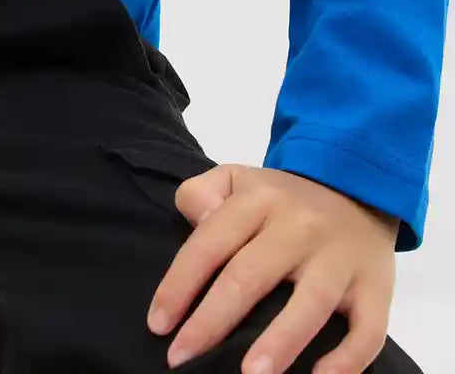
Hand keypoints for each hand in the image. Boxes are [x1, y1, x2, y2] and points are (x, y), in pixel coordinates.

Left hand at [147, 163, 398, 373]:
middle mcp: (299, 226)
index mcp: (259, 200)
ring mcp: (340, 258)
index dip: (180, 285)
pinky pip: (367, 329)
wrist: (358, 185)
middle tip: (181, 358)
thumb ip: (203, 194)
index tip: (158, 325)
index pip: (210, 243)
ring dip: (280, 342)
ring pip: (309, 302)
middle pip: (250, 275)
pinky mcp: (376, 287)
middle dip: (212, 321)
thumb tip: (196, 223)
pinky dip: (347, 360)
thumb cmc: (283, 198)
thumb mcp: (237, 179)